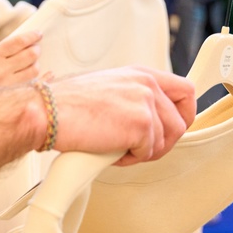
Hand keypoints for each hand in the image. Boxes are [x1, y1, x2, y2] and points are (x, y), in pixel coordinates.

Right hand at [0, 31, 41, 105]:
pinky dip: (41, 78)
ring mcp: (7, 84)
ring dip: (36, 64)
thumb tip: (26, 42)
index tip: (38, 34)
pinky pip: (34, 84)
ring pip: (34, 69)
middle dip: (36, 49)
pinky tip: (46, 74)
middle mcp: (0, 69)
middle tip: (36, 48)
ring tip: (31, 63)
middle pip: (30, 55)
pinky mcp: (13, 96)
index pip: (18, 42)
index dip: (32, 36)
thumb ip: (4, 51)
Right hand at [40, 66, 194, 164]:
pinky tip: (110, 151)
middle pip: (181, 121)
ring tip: (118, 149)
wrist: (48, 112)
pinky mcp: (141, 124)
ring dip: (144, 152)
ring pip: (167, 141)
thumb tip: (147, 121)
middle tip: (141, 148)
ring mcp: (145, 102)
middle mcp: (146, 84)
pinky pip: (149, 152)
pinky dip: (130, 159)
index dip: (184, 114)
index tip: (172, 128)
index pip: (184, 90)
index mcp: (139, 73)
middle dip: (164, 141)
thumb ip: (132, 97)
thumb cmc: (66, 104)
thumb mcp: (107, 88)